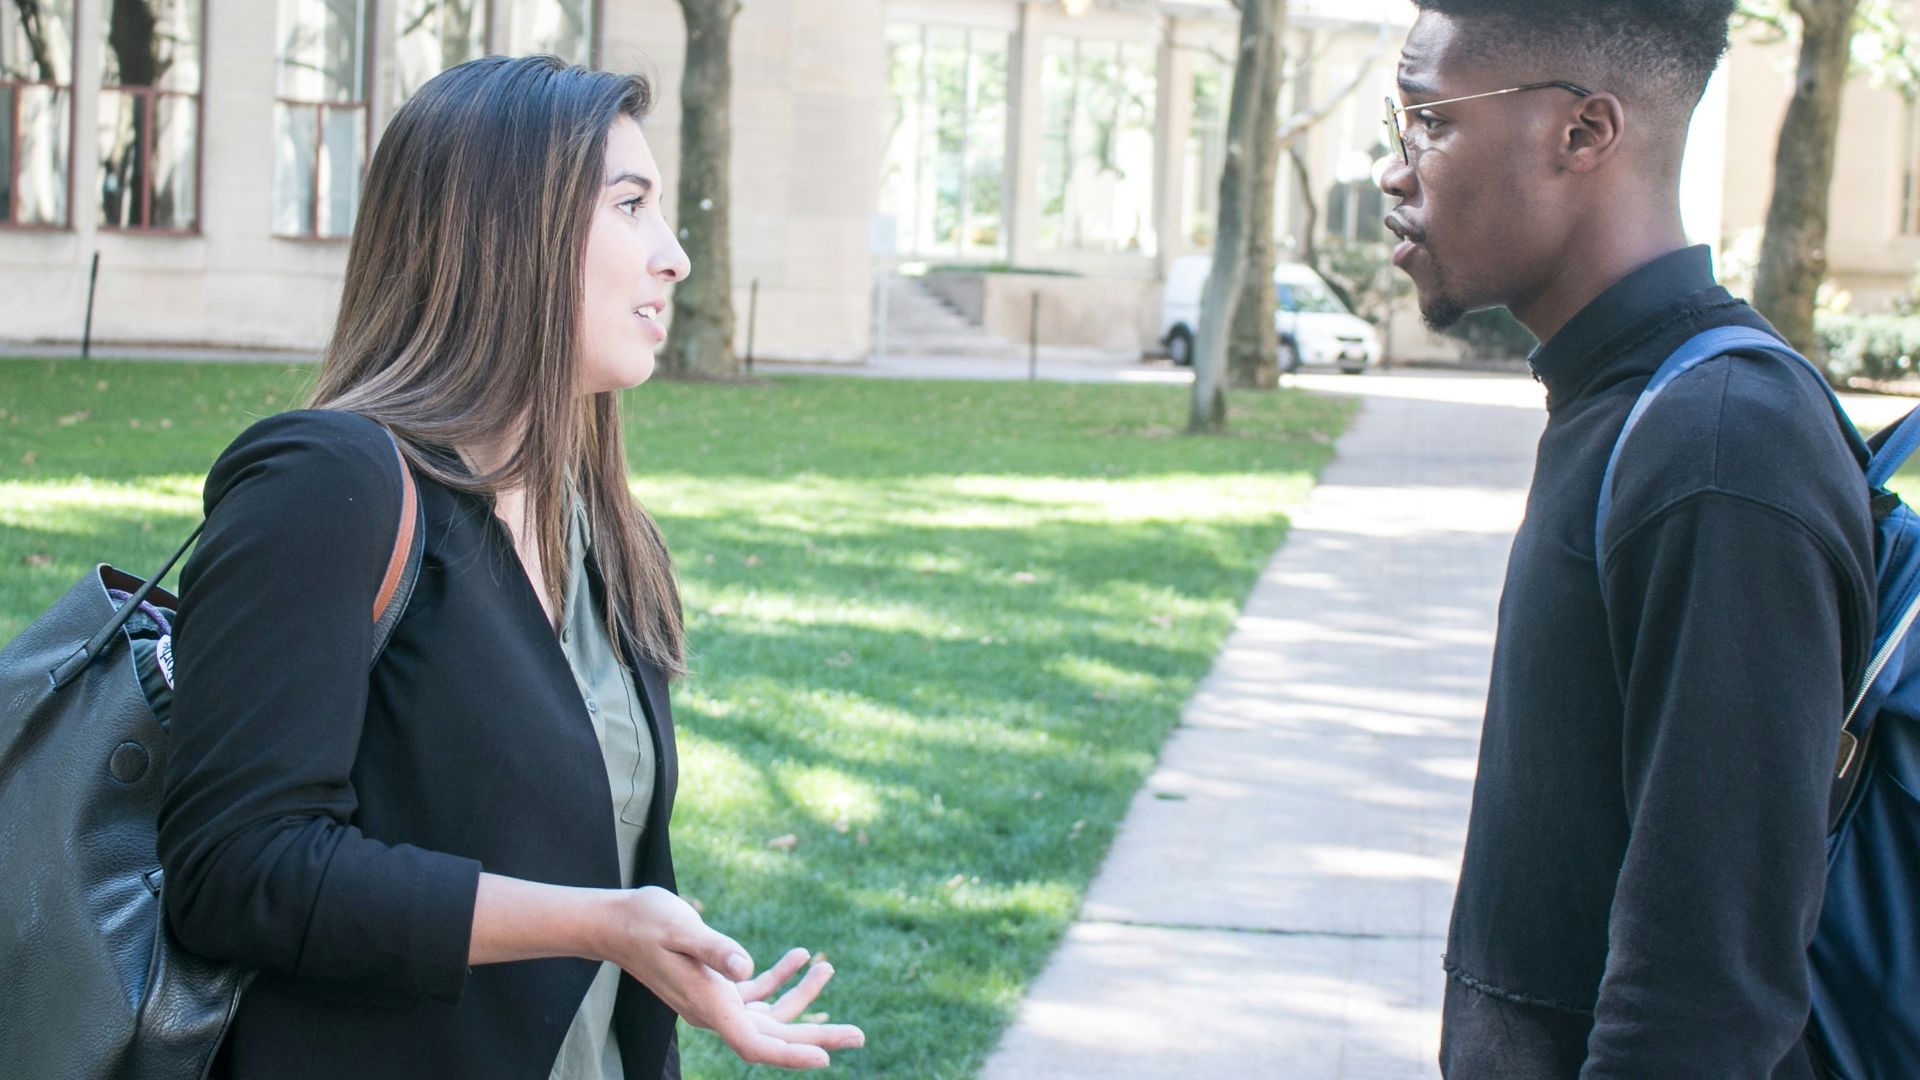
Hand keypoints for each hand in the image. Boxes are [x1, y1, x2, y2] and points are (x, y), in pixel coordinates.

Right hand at [602, 887, 865, 1068]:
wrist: (615, 922)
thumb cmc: (646, 922)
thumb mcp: (683, 928)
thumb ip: (715, 949)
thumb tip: (747, 967)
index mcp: (708, 1005)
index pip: (756, 1044)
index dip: (791, 1054)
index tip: (826, 1059)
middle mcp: (714, 1011)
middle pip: (772, 1035)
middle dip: (816, 1035)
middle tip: (858, 1036)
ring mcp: (715, 1001)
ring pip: (768, 1013)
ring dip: (801, 997)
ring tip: (828, 968)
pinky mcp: (714, 986)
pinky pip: (755, 993)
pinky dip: (779, 978)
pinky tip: (799, 957)